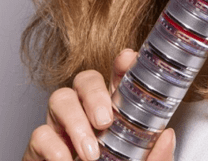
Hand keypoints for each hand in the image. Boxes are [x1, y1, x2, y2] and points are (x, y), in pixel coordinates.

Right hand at [23, 49, 175, 160]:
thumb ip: (155, 157)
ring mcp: (61, 127)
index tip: (128, 58)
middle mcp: (86, 112)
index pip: (117, 79)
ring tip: (90, 151)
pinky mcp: (40, 147)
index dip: (122, 64)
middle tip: (105, 121)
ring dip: (75, 122)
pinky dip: (53, 147)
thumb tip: (168, 135)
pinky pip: (40, 133)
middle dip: (95, 93)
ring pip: (60, 97)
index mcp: (113, 112)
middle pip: (86, 79)